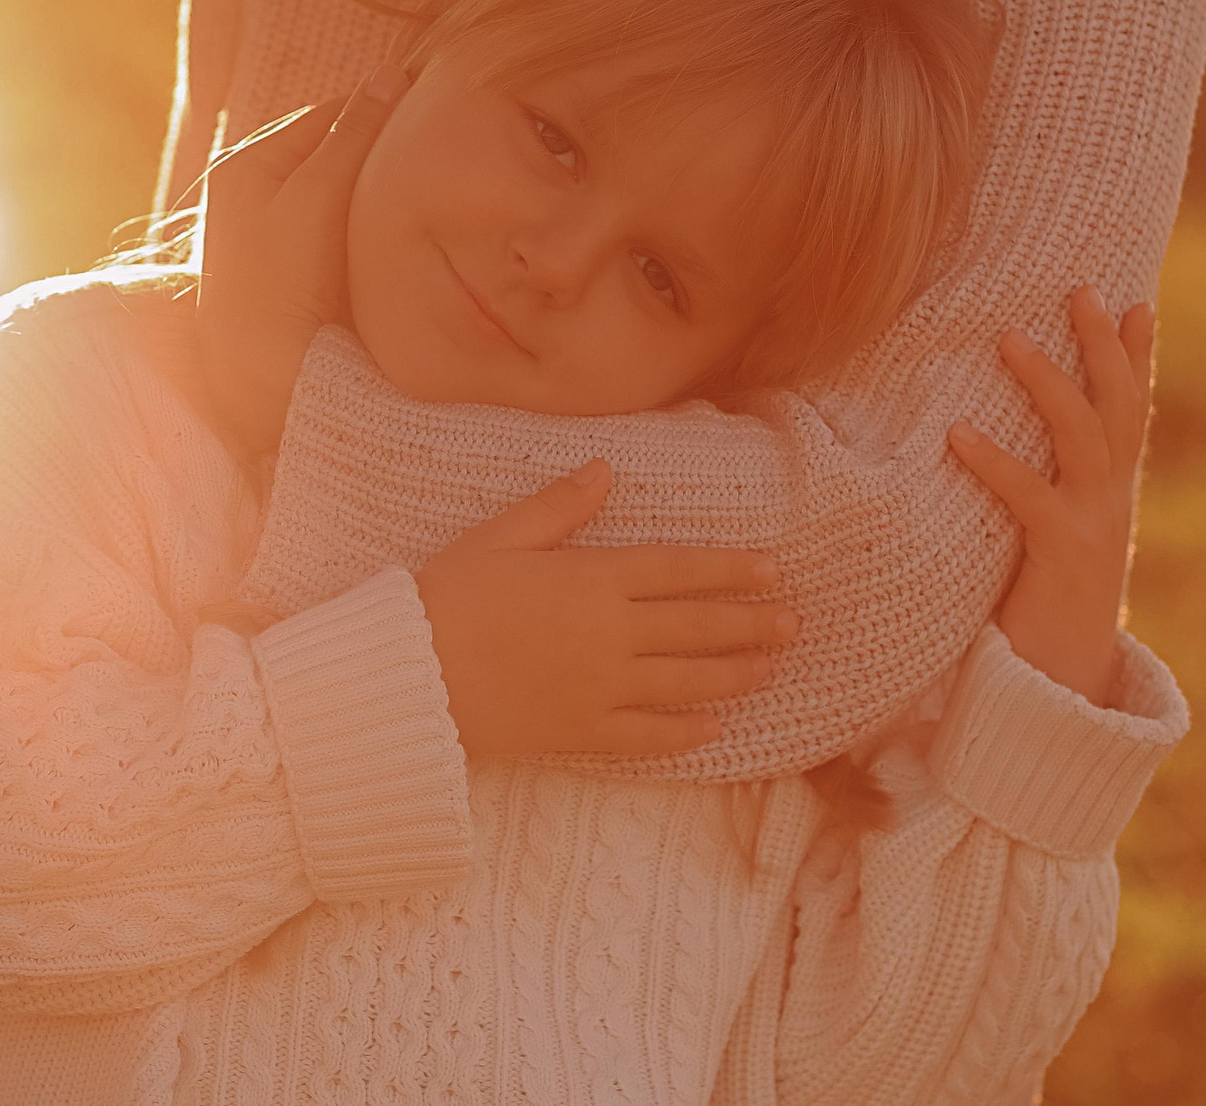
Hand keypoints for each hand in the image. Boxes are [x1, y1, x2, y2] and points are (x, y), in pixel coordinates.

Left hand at [194, 66, 406, 457]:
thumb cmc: (274, 290)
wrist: (255, 391)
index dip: (386, 112)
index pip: (333, 115)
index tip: (440, 113)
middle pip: (342, 154)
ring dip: (389, 193)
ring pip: (352, 194)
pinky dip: (384, 228)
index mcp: (249, 165)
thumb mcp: (314, 200)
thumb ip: (352, 138)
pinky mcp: (308, 275)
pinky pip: (355, 232)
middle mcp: (261, 195)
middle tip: (447, 154)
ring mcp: (284, 237)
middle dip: (388, 153)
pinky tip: (416, 234)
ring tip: (438, 192)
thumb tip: (391, 76)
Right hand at [413, 460, 798, 757]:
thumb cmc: (447, 597)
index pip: (678, 570)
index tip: (771, 570)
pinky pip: (648, 736)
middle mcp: (610, 634)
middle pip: (695, 626)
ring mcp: (601, 688)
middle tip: (793, 622)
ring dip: (733, 673)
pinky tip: (713, 728)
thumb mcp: (501, 537)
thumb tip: (606, 469)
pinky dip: (684, 732)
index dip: (729, 570)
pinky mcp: (583, 733)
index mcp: (592, 579)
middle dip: (750, 622)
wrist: (412, 676)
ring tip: (769, 668)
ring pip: (684, 680)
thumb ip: (559, 506)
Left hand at [946, 287, 1155, 705]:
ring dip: (1048, 383)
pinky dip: (994, 460)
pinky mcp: (1061, 555)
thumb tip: (1017, 443)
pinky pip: (1029, 496)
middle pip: (1119, 407)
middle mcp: (1115, 501)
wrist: (1064, 689)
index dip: (1138, 357)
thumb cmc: (1045, 608)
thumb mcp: (1058, 539)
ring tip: (1008, 338)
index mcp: (1115, 494)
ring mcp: (1095, 526)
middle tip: (1080, 289)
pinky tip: (957, 431)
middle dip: (1104, 346)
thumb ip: (1051, 494)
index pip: (1133, 411)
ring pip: (1083, 437)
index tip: (1136, 300)